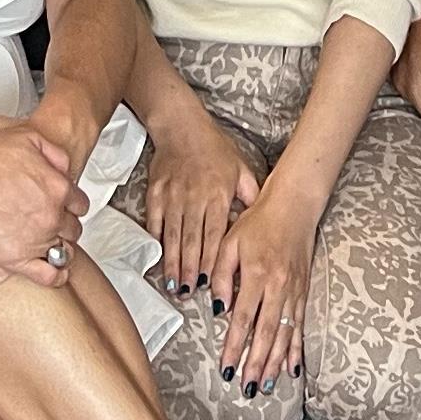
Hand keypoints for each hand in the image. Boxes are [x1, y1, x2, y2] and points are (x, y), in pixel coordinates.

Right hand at [136, 102, 261, 308]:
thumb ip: (251, 196)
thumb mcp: (241, 169)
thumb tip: (264, 220)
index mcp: (218, 194)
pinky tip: (157, 259)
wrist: (182, 126)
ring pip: (173, 236)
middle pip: (192, 240)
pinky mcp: (156, 193)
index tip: (208, 282)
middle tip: (189, 293)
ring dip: (173, 262)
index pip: (214, 234)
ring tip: (174, 285)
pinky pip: (156, 222)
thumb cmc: (214, 149)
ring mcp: (173, 196)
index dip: (210, 260)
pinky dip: (157, 243)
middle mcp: (195, 197)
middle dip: (190, 269)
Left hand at [217, 178, 322, 391]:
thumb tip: (219, 307)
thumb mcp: (230, 241)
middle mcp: (278, 287)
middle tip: (247, 388)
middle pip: (266, 333)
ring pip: (285, 334)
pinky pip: (300, 325)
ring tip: (265, 385)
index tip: (227, 368)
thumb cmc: (258, 221)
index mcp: (257, 275)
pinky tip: (293, 367)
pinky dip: (296, 349)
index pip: (243, 319)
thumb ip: (222, 275)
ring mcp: (294, 291)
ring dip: (275, 362)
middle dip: (255, 364)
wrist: (294, 206)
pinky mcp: (304, 291)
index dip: (235, 346)